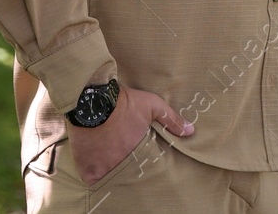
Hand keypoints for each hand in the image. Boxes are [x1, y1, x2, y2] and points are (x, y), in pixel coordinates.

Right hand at [66, 85, 193, 184]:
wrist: (93, 99)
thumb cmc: (124, 102)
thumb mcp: (152, 105)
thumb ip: (171, 120)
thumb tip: (191, 131)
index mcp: (137, 153)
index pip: (142, 168)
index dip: (140, 165)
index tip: (137, 159)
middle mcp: (119, 164)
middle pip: (125, 173)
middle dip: (124, 167)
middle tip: (121, 158)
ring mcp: (101, 166)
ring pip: (107, 177)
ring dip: (108, 171)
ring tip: (108, 162)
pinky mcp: (85, 165)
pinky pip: (90, 178)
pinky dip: (92, 174)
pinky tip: (94, 168)